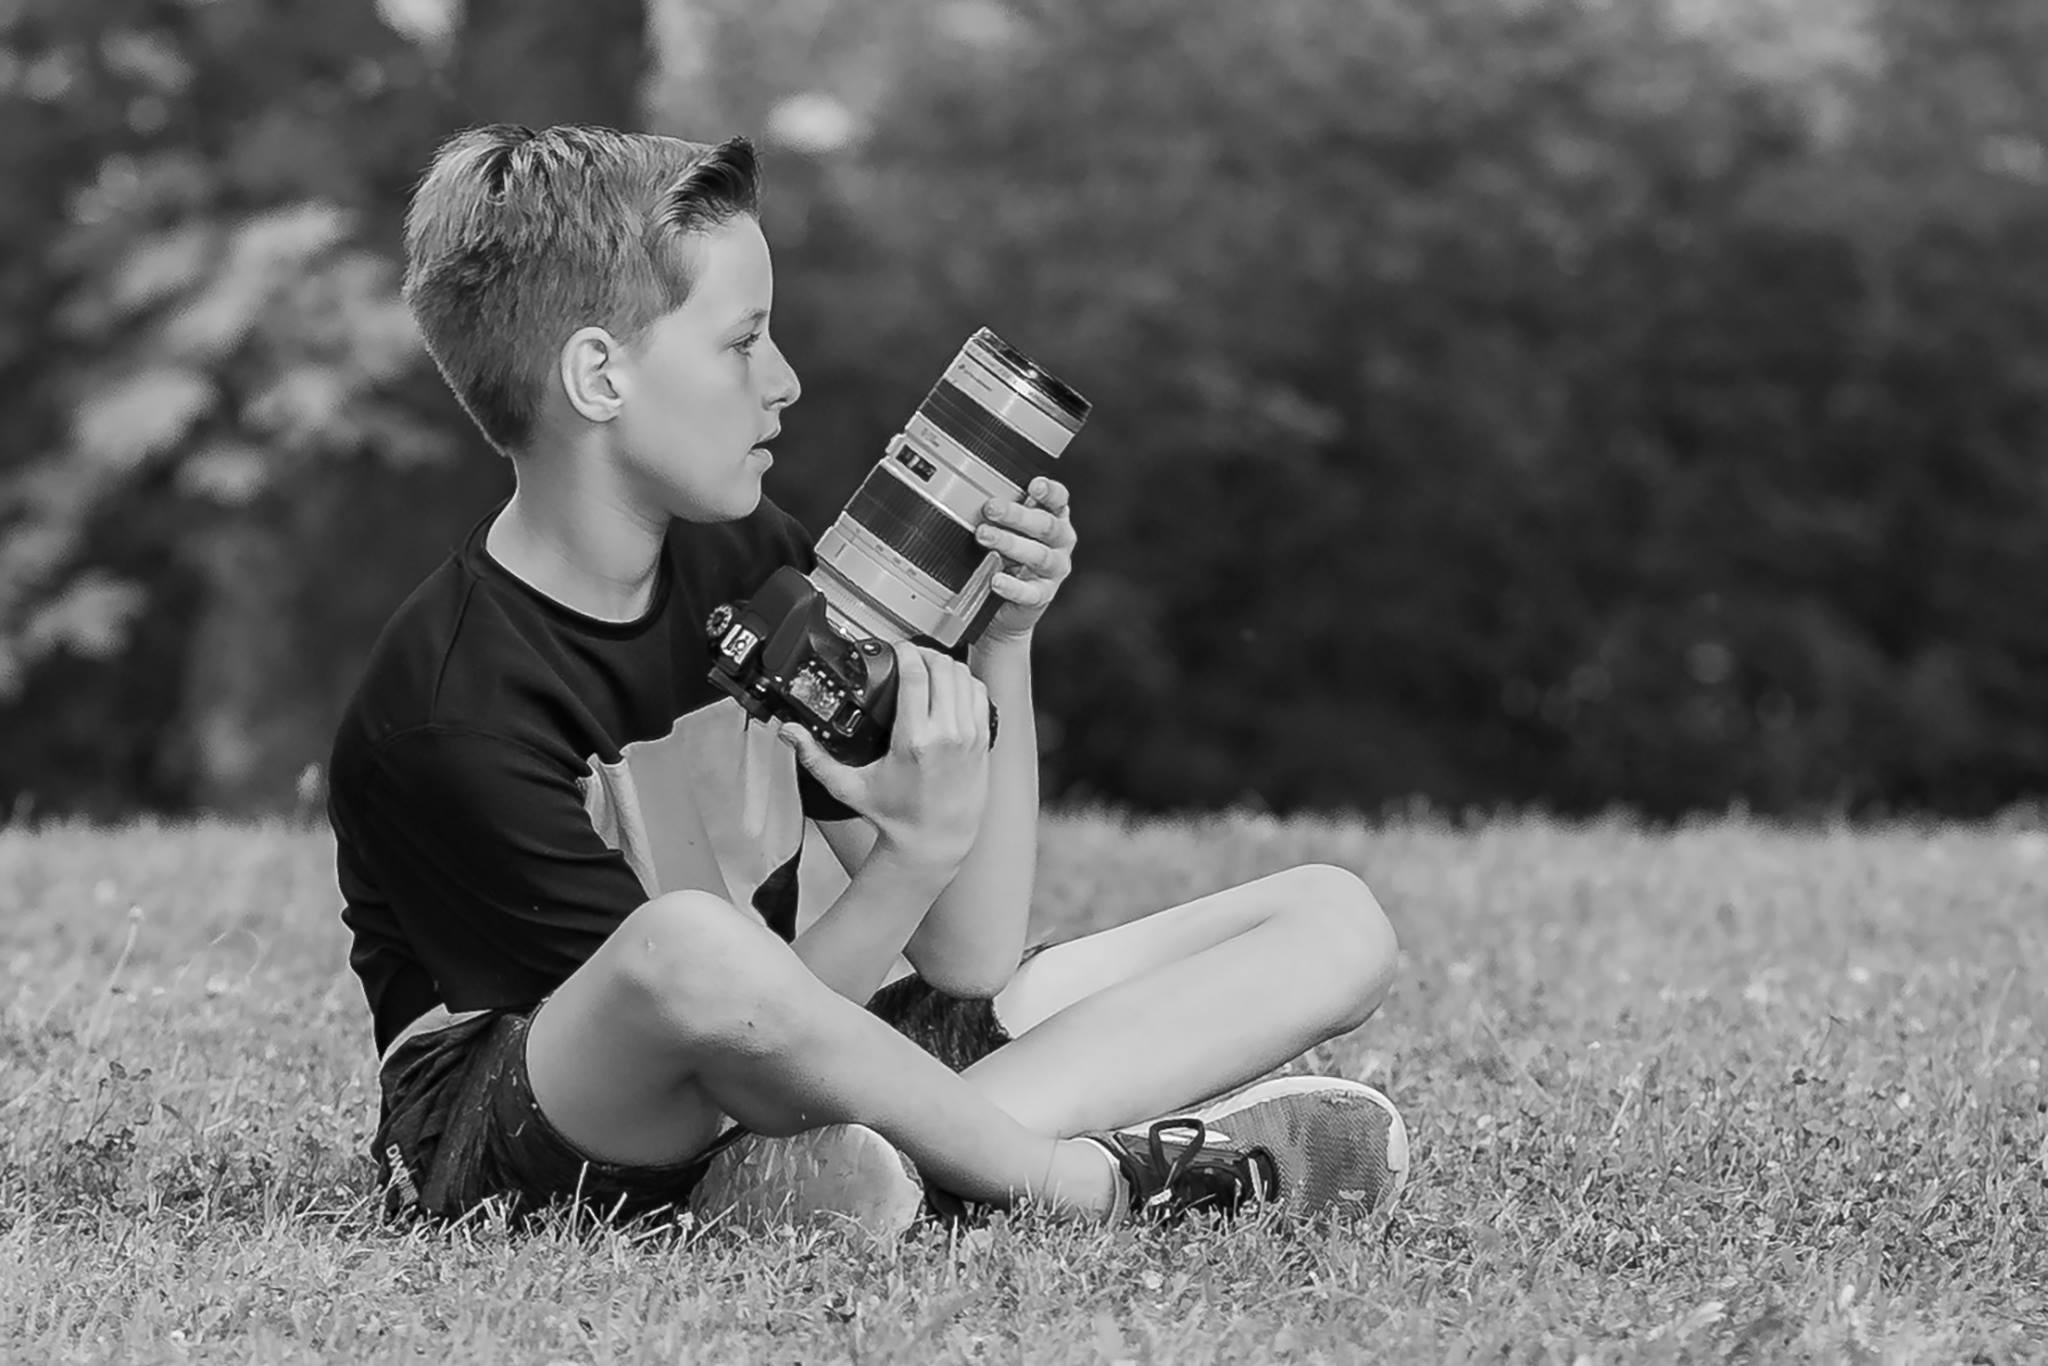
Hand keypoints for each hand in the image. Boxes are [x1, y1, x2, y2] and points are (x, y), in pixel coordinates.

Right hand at [777, 641, 991, 870]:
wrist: (934, 840)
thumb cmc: (897, 816)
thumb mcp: (849, 787)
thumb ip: (815, 757)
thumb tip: (790, 733)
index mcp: (914, 740)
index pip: (916, 675)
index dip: (905, 651)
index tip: (895, 649)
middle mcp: (947, 734)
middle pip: (943, 668)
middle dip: (924, 654)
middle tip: (909, 656)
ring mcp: (969, 736)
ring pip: (964, 676)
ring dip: (945, 665)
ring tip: (928, 667)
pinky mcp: (982, 740)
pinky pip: (980, 694)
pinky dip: (965, 682)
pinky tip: (950, 686)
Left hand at [975, 476, 1075, 643]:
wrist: (1007, 603)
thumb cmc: (1008, 556)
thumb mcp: (1008, 530)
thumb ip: (1001, 514)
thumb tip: (972, 496)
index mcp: (1055, 519)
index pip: (1059, 500)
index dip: (1049, 492)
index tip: (1034, 485)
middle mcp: (1060, 542)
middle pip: (1045, 525)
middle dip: (1017, 515)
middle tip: (991, 508)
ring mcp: (1054, 570)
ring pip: (1038, 555)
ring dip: (1010, 544)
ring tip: (984, 536)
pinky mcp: (1043, 595)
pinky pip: (1030, 591)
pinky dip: (1013, 586)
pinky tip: (996, 580)